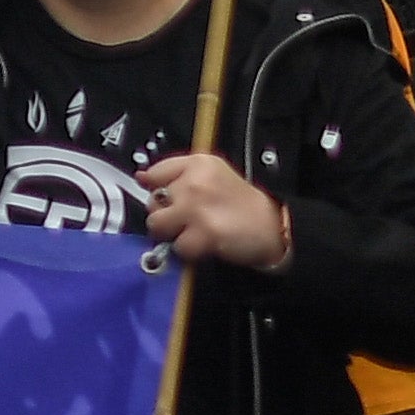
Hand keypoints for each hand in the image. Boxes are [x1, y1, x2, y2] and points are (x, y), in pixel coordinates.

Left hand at [137, 150, 288, 272]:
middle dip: (166, 214)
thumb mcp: (213, 175)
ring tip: (194, 231)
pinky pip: (176, 247)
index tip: (169, 198)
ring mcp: (197, 207)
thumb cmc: (241, 203)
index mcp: (198, 163)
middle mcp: (195, 182)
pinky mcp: (204, 232)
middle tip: (190, 218)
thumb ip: (176, 174)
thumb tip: (141, 177)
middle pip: (152, 202)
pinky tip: (205, 243)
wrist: (272, 227)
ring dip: (172, 234)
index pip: (154, 173)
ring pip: (157, 225)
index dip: (158, 190)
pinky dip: (188, 250)